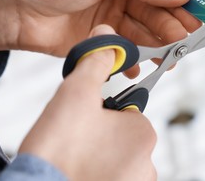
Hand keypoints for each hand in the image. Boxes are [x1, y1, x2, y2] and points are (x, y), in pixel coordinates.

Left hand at [0, 0, 200, 73]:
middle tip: (182, 45)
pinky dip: (133, 61)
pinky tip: (137, 68)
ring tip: (167, 62)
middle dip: (170, 30)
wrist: (17, 9)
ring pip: (144, 35)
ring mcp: (112, 18)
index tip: (196, 23)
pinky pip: (126, 51)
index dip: (180, 6)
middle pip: (155, 14)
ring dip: (156, 48)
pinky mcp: (102, 40)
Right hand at [18, 24, 156, 180]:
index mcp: (143, 132)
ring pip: (114, 156)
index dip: (99, 109)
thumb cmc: (57, 151)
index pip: (125, 108)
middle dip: (99, 131)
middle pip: (119, 133)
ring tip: (74, 157)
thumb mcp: (76, 94)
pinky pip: (110, 175)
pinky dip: (97, 173)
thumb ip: (95, 63)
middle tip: (74, 138)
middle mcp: (147, 162)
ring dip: (97, 153)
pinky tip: (77, 171)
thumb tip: (107, 37)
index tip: (81, 120)